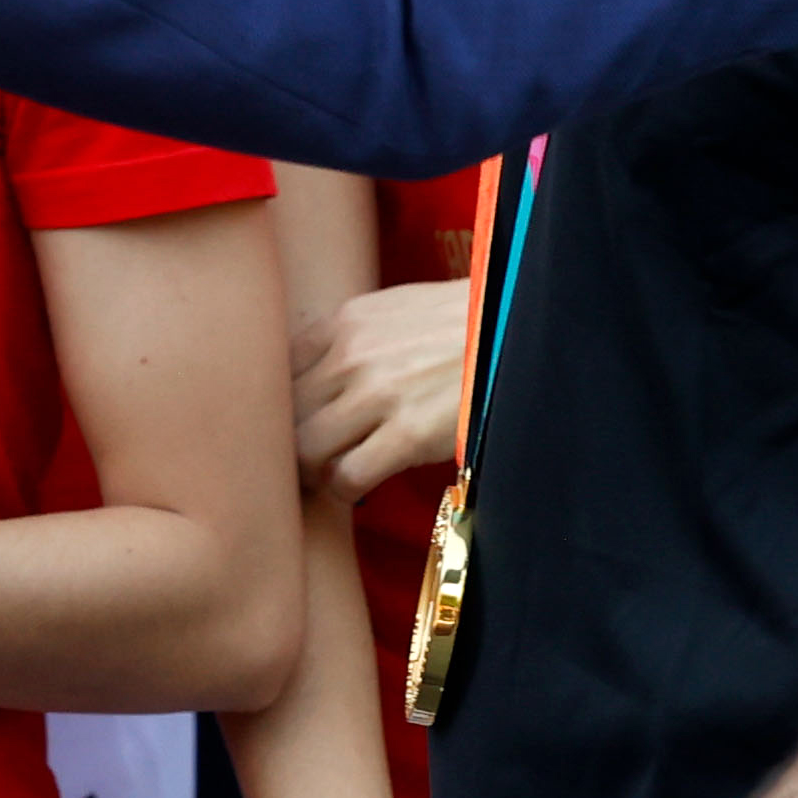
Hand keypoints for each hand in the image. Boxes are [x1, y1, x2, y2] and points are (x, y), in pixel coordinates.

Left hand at [291, 279, 468, 497]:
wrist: (521, 326)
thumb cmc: (463, 323)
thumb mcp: (396, 309)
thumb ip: (353, 336)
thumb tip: (317, 373)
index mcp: (345, 321)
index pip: (277, 371)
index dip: (279, 405)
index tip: (289, 423)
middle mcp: (352, 355)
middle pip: (284, 414)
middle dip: (289, 442)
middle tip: (305, 459)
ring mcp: (378, 395)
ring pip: (306, 450)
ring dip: (315, 470)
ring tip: (332, 474)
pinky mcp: (408, 435)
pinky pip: (347, 477)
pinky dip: (347, 489)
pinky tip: (362, 484)